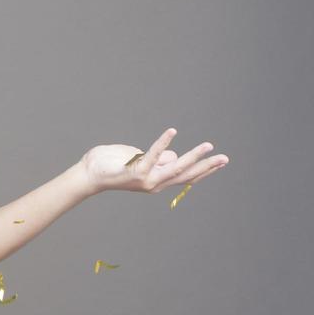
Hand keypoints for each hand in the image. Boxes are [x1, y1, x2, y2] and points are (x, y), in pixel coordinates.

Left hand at [80, 128, 229, 196]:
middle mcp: (154, 184)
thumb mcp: (140, 160)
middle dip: (206, 167)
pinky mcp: (136, 172)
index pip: (184, 176)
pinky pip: (153, 155)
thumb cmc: (112, 165)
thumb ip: (158, 159)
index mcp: (156, 181)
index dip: (203, 170)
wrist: (88, 174)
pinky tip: (173, 131)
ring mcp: (146, 180)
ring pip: (174, 168)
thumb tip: (175, 155)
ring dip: (193, 156)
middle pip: (185, 175)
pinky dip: (163, 143)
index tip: (219, 161)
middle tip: (225, 158)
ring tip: (208, 145)